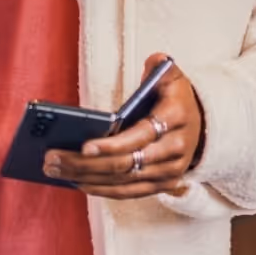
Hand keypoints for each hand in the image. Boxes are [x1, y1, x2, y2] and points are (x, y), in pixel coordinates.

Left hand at [44, 52, 204, 198]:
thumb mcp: (172, 77)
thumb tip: (153, 62)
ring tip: (55, 171)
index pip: (140, 136)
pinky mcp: (161, 186)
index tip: (83, 146)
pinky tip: (76, 182)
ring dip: (86, 179)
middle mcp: (175, 150)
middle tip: (52, 159)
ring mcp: (169, 172)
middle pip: (125, 164)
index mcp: (176, 118)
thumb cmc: (175, 98)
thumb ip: (161, 67)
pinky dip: (101, 190)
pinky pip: (128, 192)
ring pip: (122, 181)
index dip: (112, 145)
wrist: (204, 127)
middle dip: (85, 164)